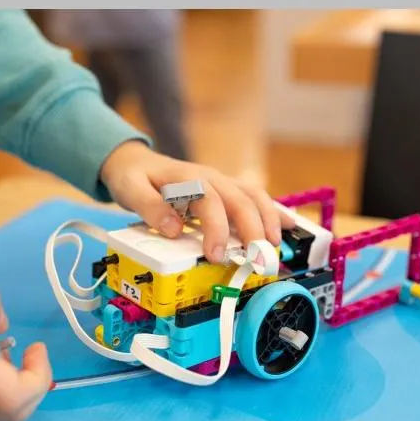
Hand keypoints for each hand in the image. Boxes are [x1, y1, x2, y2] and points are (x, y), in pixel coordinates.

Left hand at [100, 141, 295, 263]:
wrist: (135, 162)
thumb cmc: (134, 178)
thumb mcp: (130, 190)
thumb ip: (150, 208)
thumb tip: (174, 229)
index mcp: (188, 178)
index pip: (210, 202)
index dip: (216, 229)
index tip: (217, 256)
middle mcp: (210, 177)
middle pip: (241, 199)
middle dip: (253, 229)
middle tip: (257, 258)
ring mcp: (221, 182)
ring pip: (254, 195)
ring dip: (268, 219)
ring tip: (274, 245)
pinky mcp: (226, 190)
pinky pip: (255, 197)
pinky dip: (273, 210)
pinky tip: (288, 225)